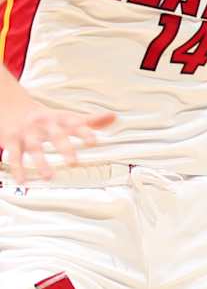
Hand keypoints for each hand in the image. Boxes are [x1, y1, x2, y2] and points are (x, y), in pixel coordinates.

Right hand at [0, 96, 114, 178]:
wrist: (12, 108)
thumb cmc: (48, 119)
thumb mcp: (68, 117)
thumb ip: (91, 121)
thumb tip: (114, 117)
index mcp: (60, 119)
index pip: (75, 124)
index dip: (84, 132)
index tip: (93, 142)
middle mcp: (44, 124)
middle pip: (55, 135)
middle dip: (64, 148)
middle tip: (73, 162)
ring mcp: (27, 132)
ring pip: (34, 147)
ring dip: (40, 162)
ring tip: (49, 177)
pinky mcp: (11, 140)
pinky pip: (14, 155)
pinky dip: (17, 168)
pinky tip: (22, 180)